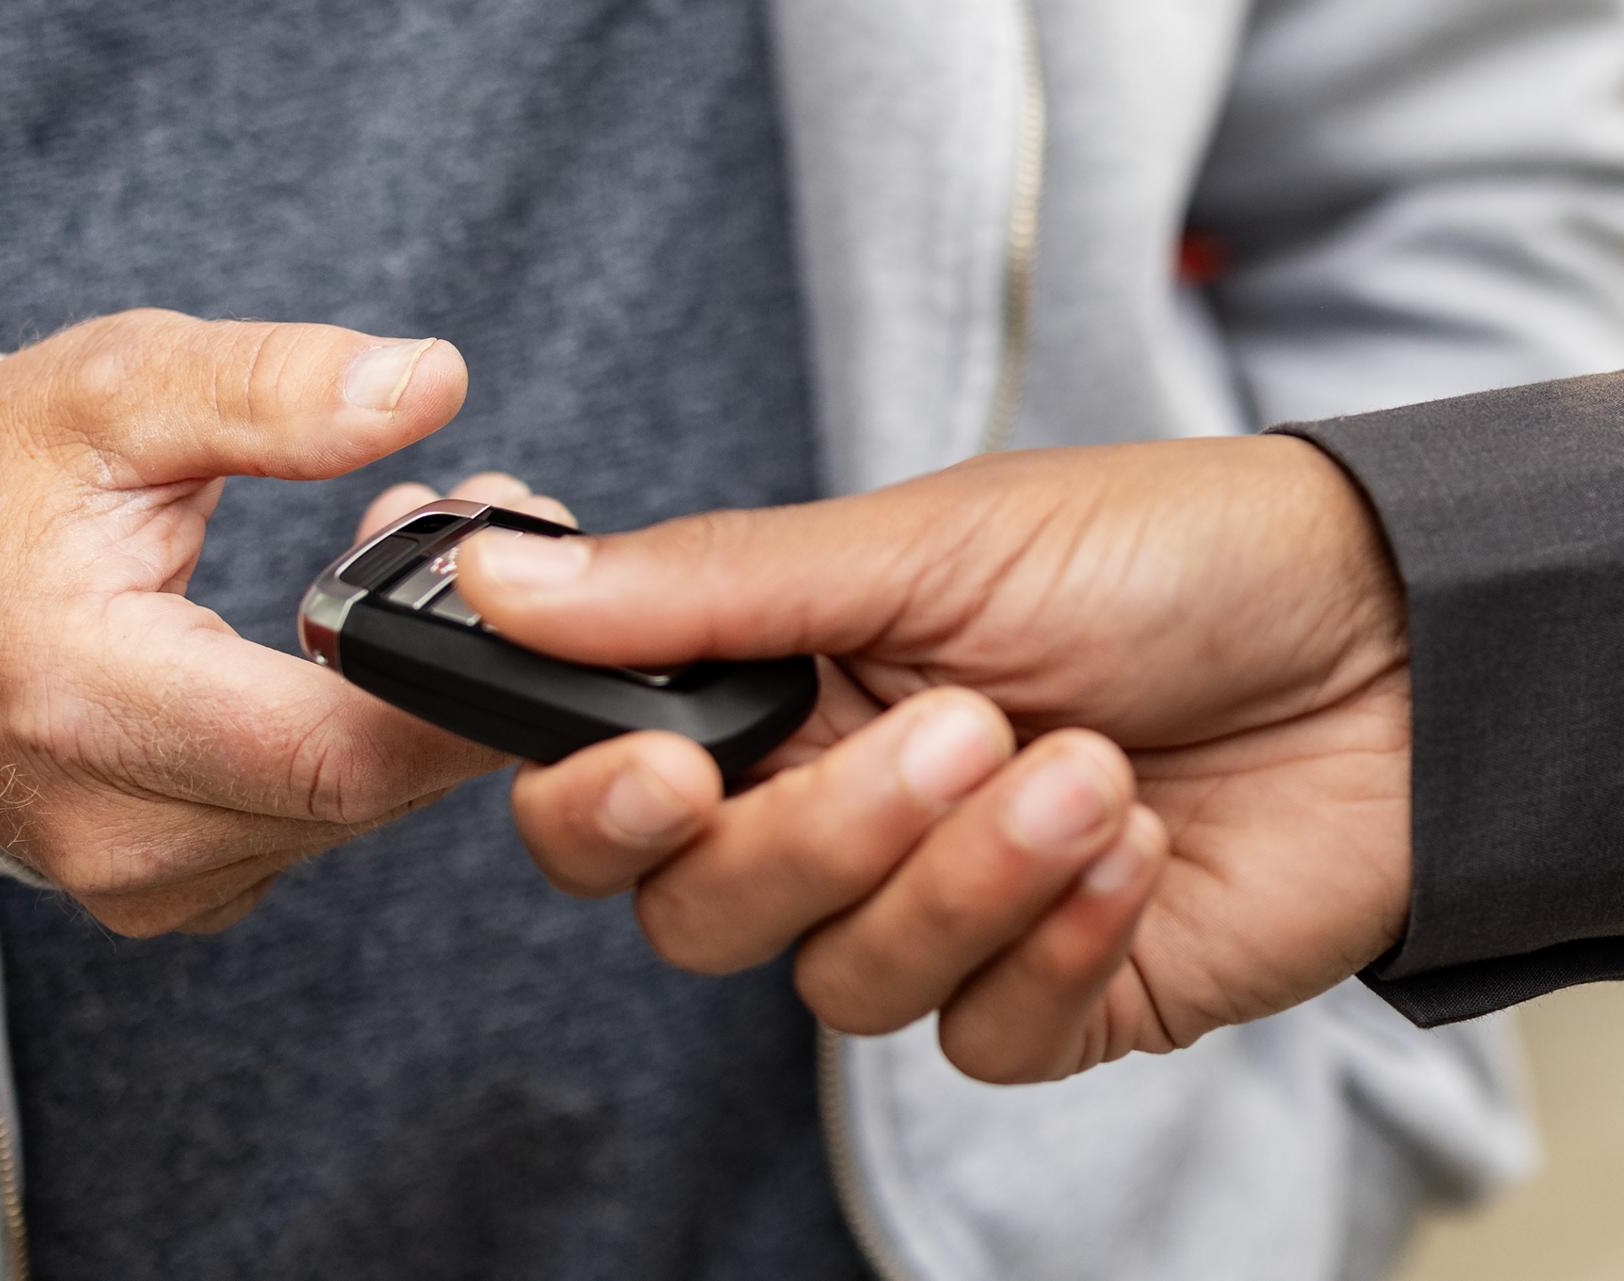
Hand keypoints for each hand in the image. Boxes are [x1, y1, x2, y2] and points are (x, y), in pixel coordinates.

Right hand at [0, 307, 558, 934]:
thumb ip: (269, 387)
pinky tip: (342, 655)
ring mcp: (146, 882)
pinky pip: (317, 830)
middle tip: (478, 535)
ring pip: (358, 813)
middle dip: (456, 668)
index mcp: (89, 705)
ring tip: (394, 564)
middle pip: (370, 790)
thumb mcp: (109, 393)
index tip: (543, 606)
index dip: (465, 696)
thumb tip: (431, 382)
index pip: (337, 753)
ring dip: (411, 699)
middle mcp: (118, 830)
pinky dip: (358, 745)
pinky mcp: (173, 892)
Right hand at [456, 436, 1408, 1080]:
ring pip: (837, 983)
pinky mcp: (1042, 995)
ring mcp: (937, 914)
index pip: (612, 800)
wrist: (1387, 642)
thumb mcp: (924, 542)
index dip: (602, 809)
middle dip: (822, 837)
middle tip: (954, 728)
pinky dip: (1056, 936)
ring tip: (1083, 768)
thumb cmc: (1160, 556)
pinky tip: (1134, 843)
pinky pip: (974, 1033)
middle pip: (702, 913)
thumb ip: (707, 587)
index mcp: (782, 693)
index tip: (666, 771)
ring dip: (964, 876)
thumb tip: (497, 578)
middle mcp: (835, 812)